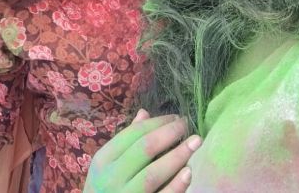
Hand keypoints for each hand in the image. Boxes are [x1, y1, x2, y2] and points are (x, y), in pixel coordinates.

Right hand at [84, 110, 200, 192]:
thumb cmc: (105, 188)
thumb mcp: (107, 163)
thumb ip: (126, 140)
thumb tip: (144, 113)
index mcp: (103, 159)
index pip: (132, 134)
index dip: (156, 123)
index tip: (175, 117)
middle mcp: (111, 177)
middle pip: (144, 149)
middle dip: (168, 133)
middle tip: (186, 125)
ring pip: (153, 174)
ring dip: (177, 156)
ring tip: (195, 143)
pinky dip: (176, 185)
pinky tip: (189, 172)